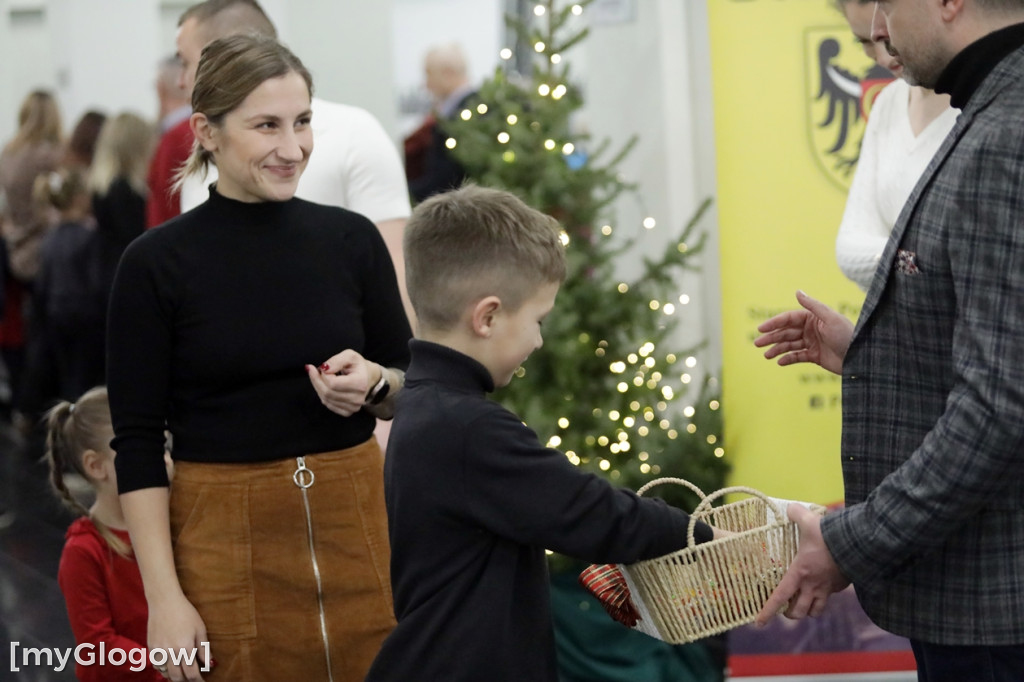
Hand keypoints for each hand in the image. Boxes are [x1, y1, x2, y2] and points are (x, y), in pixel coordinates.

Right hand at [148, 592, 208, 680]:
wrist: (164, 602)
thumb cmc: (186, 613)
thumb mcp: (200, 629)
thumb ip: (204, 649)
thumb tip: (209, 664)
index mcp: (185, 647)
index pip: (192, 673)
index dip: (198, 681)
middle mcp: (171, 652)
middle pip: (177, 677)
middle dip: (186, 681)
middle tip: (193, 679)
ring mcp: (159, 651)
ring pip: (166, 674)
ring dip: (175, 676)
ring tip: (182, 673)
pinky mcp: (151, 648)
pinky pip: (157, 665)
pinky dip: (164, 670)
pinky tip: (171, 666)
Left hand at [306, 349, 376, 416]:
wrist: (368, 378)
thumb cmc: (358, 366)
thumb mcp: (350, 355)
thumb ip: (337, 360)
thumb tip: (324, 369)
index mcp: (360, 383)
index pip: (332, 383)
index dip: (323, 374)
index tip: (323, 366)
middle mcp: (358, 398)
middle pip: (327, 392)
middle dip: (317, 380)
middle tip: (314, 371)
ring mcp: (353, 407)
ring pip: (325, 399)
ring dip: (318, 387)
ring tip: (321, 377)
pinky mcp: (348, 412)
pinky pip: (328, 405)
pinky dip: (323, 395)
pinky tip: (325, 386)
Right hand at [753, 290, 853, 374]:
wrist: (860, 358)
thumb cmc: (847, 336)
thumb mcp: (830, 318)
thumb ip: (813, 305)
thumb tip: (797, 291)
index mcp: (813, 318)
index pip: (789, 319)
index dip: (774, 323)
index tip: (761, 329)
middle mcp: (811, 329)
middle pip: (786, 332)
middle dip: (771, 338)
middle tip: (757, 343)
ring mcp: (812, 343)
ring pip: (790, 345)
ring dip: (777, 349)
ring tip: (766, 355)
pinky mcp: (815, 356)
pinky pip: (798, 356)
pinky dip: (788, 359)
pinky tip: (780, 362)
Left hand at [754, 504, 849, 625]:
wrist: (860, 543)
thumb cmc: (830, 534)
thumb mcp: (808, 520)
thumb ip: (795, 513)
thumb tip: (790, 508)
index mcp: (800, 572)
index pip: (780, 596)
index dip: (768, 611)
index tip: (758, 623)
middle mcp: (813, 585)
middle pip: (799, 612)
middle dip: (790, 614)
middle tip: (785, 608)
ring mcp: (828, 588)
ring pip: (816, 611)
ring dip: (808, 610)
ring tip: (802, 603)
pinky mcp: (841, 586)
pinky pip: (830, 597)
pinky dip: (824, 596)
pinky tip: (821, 586)